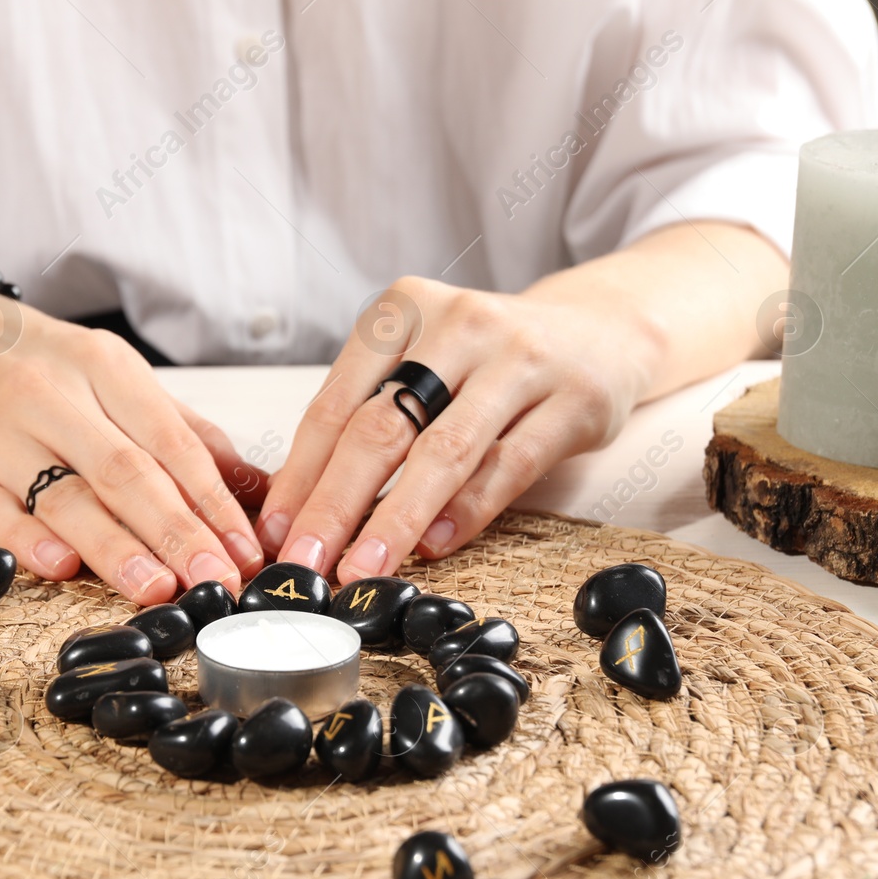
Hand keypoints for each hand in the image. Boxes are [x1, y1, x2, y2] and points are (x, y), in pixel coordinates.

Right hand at [0, 288, 267, 604]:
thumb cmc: (42, 367)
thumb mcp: (115, 377)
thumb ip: (185, 435)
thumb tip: (259, 489)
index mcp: (102, 368)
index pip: (170, 442)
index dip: (212, 501)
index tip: (246, 552)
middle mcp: (49, 398)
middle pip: (123, 472)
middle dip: (176, 531)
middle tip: (217, 580)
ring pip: (62, 496)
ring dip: (114, 548)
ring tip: (158, 589)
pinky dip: (24, 540)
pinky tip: (61, 568)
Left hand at [257, 275, 660, 582]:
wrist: (602, 330)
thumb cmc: (489, 360)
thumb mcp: (423, 364)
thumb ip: (371, 419)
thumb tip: (302, 510)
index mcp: (404, 309)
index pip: (335, 405)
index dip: (300, 476)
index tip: (275, 534)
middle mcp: (459, 324)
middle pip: (380, 429)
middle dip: (334, 506)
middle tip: (305, 563)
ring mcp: (521, 358)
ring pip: (444, 451)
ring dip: (397, 519)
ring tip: (364, 569)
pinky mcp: (575, 398)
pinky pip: (510, 465)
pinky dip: (468, 510)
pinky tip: (435, 545)